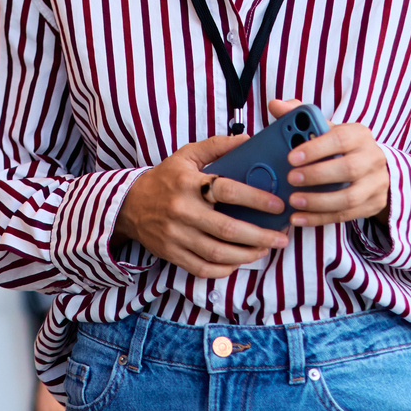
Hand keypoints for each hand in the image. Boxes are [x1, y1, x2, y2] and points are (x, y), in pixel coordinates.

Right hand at [115, 134, 289, 278]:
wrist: (129, 205)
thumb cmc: (165, 179)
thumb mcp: (186, 156)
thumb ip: (216, 147)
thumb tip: (247, 140)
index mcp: (188, 183)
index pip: (227, 191)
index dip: (256, 199)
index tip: (278, 205)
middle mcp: (182, 210)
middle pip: (227, 229)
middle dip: (260, 236)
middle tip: (281, 237)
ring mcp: (176, 235)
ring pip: (218, 253)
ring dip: (247, 254)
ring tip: (265, 249)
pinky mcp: (172, 253)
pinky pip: (202, 268)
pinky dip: (224, 269)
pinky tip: (238, 261)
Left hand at [269, 98, 388, 224]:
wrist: (374, 168)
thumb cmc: (340, 146)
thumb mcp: (325, 129)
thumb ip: (299, 116)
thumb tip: (275, 105)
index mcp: (359, 134)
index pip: (339, 139)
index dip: (315, 148)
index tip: (291, 157)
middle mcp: (372, 158)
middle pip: (348, 169)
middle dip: (316, 175)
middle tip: (290, 179)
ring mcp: (376, 184)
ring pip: (349, 197)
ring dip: (318, 201)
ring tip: (293, 201)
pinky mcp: (373, 205)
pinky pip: (346, 215)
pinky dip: (320, 218)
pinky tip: (298, 218)